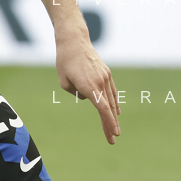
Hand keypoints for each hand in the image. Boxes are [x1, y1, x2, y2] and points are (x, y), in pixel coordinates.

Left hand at [55, 29, 119, 144]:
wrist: (74, 41)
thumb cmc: (65, 61)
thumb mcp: (64, 81)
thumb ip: (75, 93)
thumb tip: (87, 97)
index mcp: (89, 85)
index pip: (102, 108)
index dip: (108, 122)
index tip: (113, 134)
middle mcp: (100, 82)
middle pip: (108, 108)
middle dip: (111, 125)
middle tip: (113, 140)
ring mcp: (105, 77)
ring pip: (111, 100)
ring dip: (113, 115)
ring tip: (114, 130)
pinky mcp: (106, 73)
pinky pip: (112, 91)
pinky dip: (114, 102)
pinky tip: (116, 112)